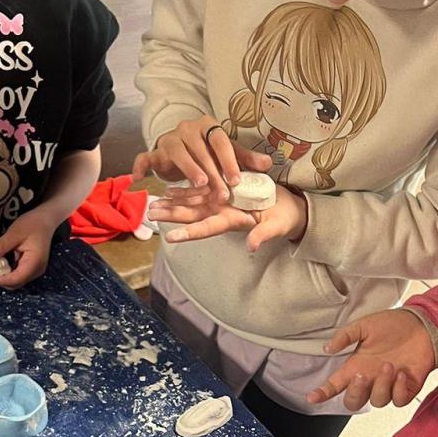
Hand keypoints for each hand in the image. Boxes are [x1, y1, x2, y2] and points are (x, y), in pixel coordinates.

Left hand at [0, 208, 54, 287]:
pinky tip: (0, 266)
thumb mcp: (15, 233)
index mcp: (34, 262)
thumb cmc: (32, 224)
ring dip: (4, 277)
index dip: (3, 281)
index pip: (17, 278)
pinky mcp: (32, 267)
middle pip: (17, 283)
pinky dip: (8, 273)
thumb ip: (1, 245)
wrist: (45, 220)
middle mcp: (37, 269)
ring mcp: (35, 269)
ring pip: (17, 280)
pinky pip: (19, 274)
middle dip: (2, 281)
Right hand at [133, 115, 271, 201]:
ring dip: (189, 170)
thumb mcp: (228, 153)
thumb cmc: (208, 150)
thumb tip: (268, 164)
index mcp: (208, 126)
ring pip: (178, 154)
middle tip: (222, 194)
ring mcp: (170, 139)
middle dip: (213, 173)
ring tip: (199, 185)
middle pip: (201, 151)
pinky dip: (141, 167)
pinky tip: (138, 180)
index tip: (236, 181)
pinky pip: (146, 158)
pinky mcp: (155, 152)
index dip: (229, 162)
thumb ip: (246, 159)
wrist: (183, 145)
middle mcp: (188, 129)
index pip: (221, 142)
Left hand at [151, 182, 305, 253]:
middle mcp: (221, 213)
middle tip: (150, 214)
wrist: (287, 208)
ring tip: (151, 203)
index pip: (207, 228)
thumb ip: (263, 234)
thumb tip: (252, 246)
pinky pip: (200, 192)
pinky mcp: (223, 192)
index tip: (170, 237)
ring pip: (191, 204)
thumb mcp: (276, 226)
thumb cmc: (283, 218)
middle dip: (171, 216)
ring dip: (171, 204)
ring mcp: (220, 203)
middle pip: (192, 216)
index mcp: (232, 221)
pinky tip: (168, 190)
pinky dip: (184, 191)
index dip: (189, 233)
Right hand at [307, 309, 435, 410]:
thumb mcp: (365, 325)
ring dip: (381, 385)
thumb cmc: (393, 325)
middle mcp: (370, 379)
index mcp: (357, 365)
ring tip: (389, 365)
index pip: (336, 385)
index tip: (312, 397)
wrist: (422, 325)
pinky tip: (402, 373)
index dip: (323, 392)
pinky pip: (398, 400)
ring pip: (377, 401)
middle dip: (355, 392)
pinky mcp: (406, 389)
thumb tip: (327, 348)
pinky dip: (399, 389)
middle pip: (354, 402)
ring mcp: (388, 385)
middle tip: (362, 375)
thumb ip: (346, 336)